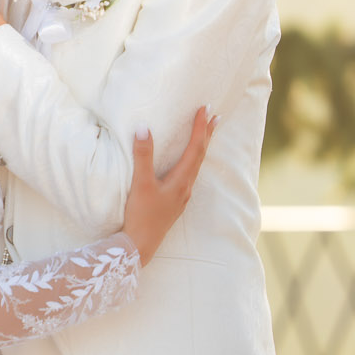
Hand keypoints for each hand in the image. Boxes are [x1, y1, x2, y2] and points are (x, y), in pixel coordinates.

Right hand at [120, 107, 215, 261]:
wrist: (139, 245)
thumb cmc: (140, 216)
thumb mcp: (140, 184)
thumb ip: (142, 156)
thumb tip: (144, 128)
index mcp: (181, 181)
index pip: (195, 148)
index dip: (199, 128)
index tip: (204, 109)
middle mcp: (186, 187)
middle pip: (200, 156)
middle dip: (207, 135)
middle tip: (214, 116)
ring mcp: (181, 196)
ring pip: (195, 166)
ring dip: (201, 147)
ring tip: (204, 134)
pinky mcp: (173, 202)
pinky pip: (187, 174)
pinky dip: (191, 160)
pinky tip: (185, 163)